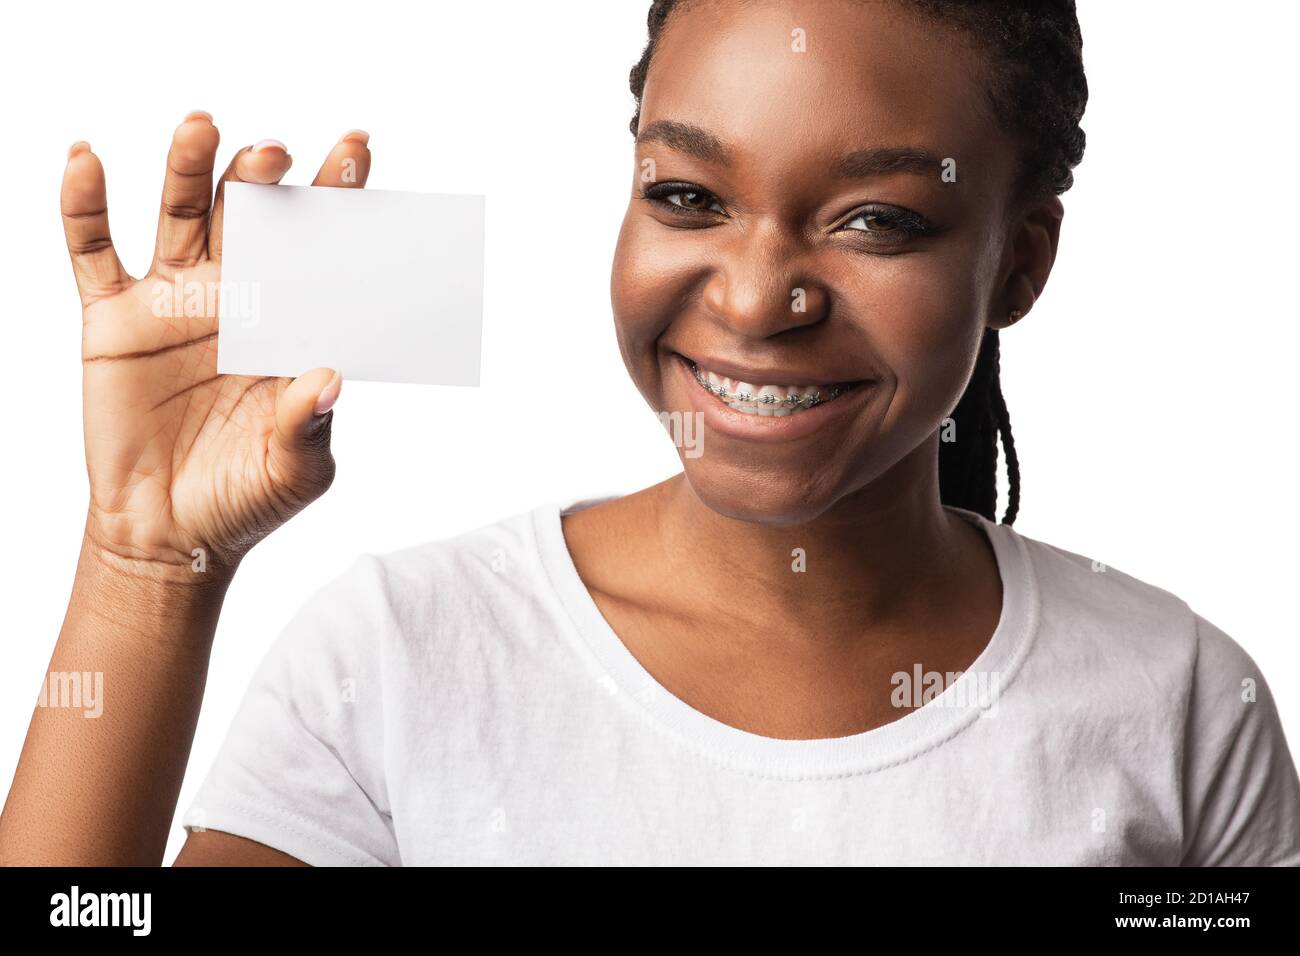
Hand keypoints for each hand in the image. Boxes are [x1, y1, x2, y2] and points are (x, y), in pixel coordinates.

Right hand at [60, 113, 371, 578]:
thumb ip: (310, 426)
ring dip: (187, 167)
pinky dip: (85, 205)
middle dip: (262, 180)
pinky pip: (94, 251)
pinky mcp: (113, 318)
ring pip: (179, 214)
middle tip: (274, 155)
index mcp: (289, 321)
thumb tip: (330, 380)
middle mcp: (235, 295)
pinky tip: (87, 159)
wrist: (170, 533)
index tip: (356, 149)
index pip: (317, 247)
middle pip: (250, 216)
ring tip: (201, 125)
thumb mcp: (294, 471)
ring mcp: (174, 301)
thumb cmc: (246, 497)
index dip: (335, 198)